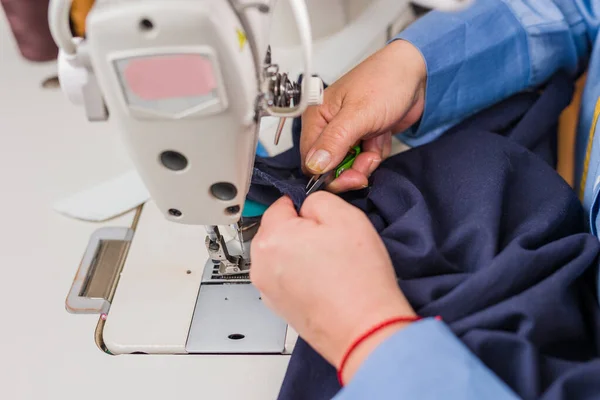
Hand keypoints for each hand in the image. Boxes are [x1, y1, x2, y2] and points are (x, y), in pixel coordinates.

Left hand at [251, 193, 415, 382]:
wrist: (364, 329)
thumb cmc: (357, 280)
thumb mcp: (345, 217)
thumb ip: (318, 200)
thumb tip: (307, 205)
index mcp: (272, 238)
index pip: (281, 204)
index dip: (305, 206)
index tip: (321, 217)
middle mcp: (261, 264)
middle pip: (278, 231)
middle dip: (301, 231)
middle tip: (332, 242)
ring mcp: (268, 289)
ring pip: (282, 255)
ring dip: (301, 254)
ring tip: (331, 266)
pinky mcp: (279, 308)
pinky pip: (286, 278)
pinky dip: (302, 276)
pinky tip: (326, 282)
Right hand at [301, 40, 425, 192]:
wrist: (418, 74)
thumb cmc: (386, 81)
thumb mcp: (359, 113)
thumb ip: (334, 141)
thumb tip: (314, 165)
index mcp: (317, 117)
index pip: (310, 160)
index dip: (328, 174)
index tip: (351, 177)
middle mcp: (328, 127)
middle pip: (329, 168)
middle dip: (351, 169)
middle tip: (369, 160)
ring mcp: (347, 134)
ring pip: (349, 167)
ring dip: (367, 161)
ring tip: (377, 141)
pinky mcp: (363, 138)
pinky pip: (365, 160)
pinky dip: (376, 154)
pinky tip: (382, 136)